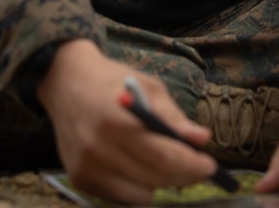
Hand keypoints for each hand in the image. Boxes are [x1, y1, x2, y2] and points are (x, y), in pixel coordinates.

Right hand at [37, 39, 217, 203]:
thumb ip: (174, 117)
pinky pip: (122, 196)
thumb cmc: (114, 82)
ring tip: (164, 160)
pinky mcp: (80, 178)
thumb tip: (202, 139)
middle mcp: (99, 148)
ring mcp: (87, 167)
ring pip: (141, 193)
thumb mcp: (150, 88)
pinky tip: (139, 165)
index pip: (164, 156)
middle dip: (185, 175)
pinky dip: (138, 186)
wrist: (66, 82)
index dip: (193, 166)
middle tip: (199, 167)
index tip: (211, 166)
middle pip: (156, 177)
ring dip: (161, 181)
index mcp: (119, 121)